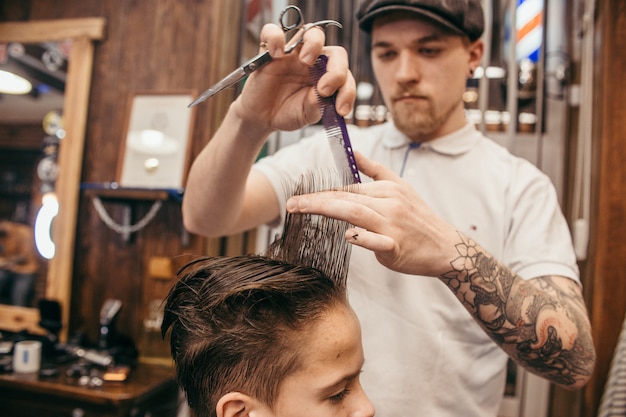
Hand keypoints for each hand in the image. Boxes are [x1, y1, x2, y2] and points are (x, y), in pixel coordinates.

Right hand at [233, 23, 355, 133]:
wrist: (262, 118)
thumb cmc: (287, 112)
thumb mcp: (307, 114)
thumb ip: (317, 104)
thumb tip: (325, 95)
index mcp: (326, 77)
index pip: (345, 75)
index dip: (347, 91)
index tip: (340, 109)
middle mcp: (314, 63)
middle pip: (335, 52)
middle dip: (337, 69)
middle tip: (324, 89)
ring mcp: (293, 54)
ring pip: (311, 32)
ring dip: (314, 44)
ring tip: (305, 61)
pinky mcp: (270, 51)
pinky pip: (272, 31)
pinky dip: (275, 37)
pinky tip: (276, 55)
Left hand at [286, 152, 459, 275]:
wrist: (446, 247)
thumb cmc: (419, 218)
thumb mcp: (400, 187)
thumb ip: (374, 170)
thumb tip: (353, 152)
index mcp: (387, 189)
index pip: (347, 190)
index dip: (321, 194)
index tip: (298, 198)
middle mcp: (389, 203)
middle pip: (346, 199)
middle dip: (315, 200)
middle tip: (291, 204)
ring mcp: (394, 225)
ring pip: (356, 214)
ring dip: (326, 210)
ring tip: (301, 211)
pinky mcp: (398, 246)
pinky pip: (378, 241)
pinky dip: (363, 238)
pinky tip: (348, 235)